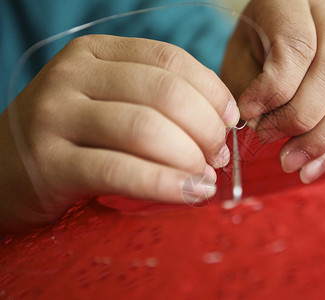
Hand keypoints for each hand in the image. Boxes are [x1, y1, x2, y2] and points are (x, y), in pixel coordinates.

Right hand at [0, 35, 238, 230]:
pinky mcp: (49, 164)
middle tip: (218, 156)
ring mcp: (56, 115)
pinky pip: (120, 171)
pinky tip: (191, 194)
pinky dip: (164, 184)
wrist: (2, 169)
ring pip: (144, 128)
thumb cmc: (72, 137)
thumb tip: (220, 124)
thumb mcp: (108, 102)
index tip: (229, 121)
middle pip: (164, 93)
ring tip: (206, 179)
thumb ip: (157, 103)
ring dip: (189, 157)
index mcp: (95, 54)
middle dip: (205, 128)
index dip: (211, 91)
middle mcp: (73, 76)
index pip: (170, 59)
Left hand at [222, 0, 324, 182]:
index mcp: (293, 2)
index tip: (248, 114)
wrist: (281, 29)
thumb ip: (249, 87)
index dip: (273, 88)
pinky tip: (313, 166)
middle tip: (268, 140)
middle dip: (298, 118)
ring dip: (322, 137)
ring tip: (291, 162)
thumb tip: (263, 127)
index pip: (297, 47)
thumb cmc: (255, 45)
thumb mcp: (240, 56)